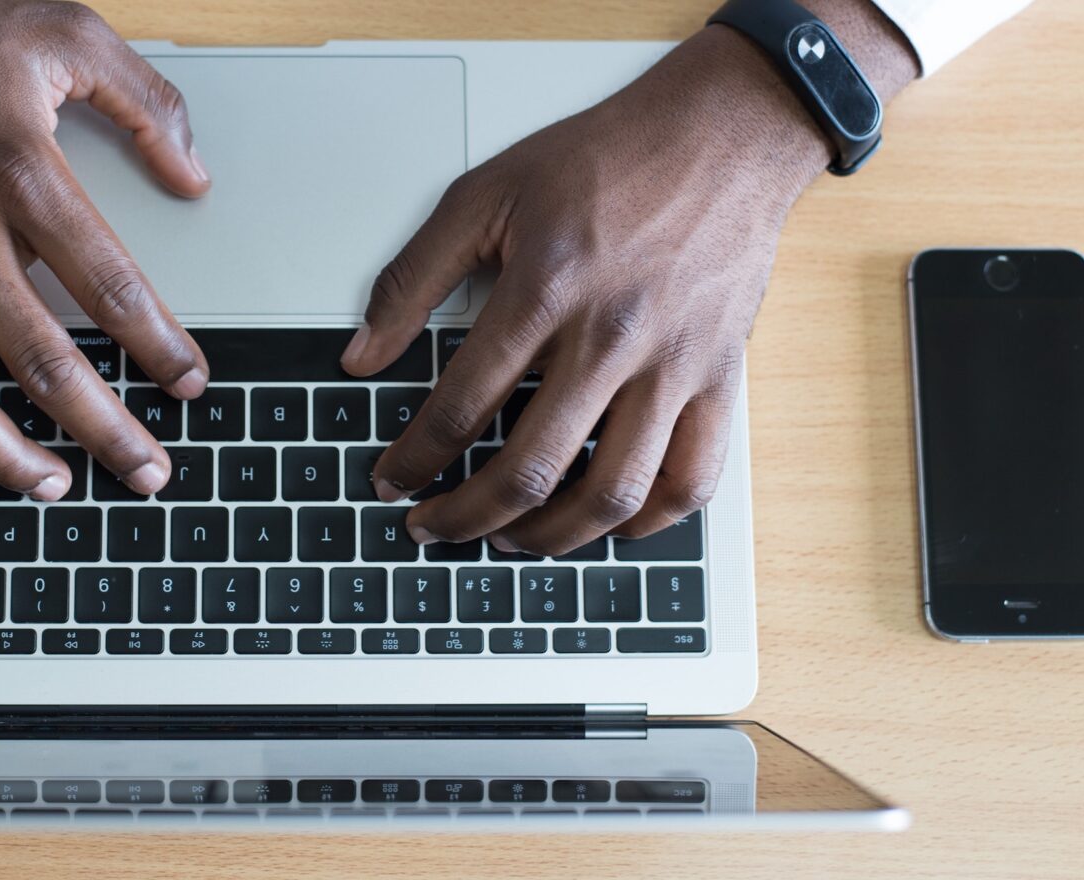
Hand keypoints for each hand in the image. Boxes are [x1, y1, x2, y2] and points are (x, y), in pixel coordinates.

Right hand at [0, 0, 211, 527]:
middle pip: (44, 361)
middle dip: (106, 429)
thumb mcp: (63, 33)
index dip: (159, 345)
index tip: (190, 384)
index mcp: (23, 176)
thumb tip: (195, 175)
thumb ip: (144, 101)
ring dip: (7, 457)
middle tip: (149, 473)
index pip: (110, 287)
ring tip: (57, 490)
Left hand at [340, 26, 852, 555]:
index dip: (414, 459)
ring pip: (611, 493)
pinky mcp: (720, 379)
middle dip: (464, 516)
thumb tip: (362, 354)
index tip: (392, 480)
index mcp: (546, 291)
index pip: (461, 406)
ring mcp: (674, 365)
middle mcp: (612, 337)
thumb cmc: (605, 162)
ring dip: (549, 537)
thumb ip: (412, 278)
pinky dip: (646, 522)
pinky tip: (607, 524)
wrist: (721, 136)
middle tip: (433, 527)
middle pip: (529, 468)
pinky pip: (691, 480)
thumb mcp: (484, 194)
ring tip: (510, 540)